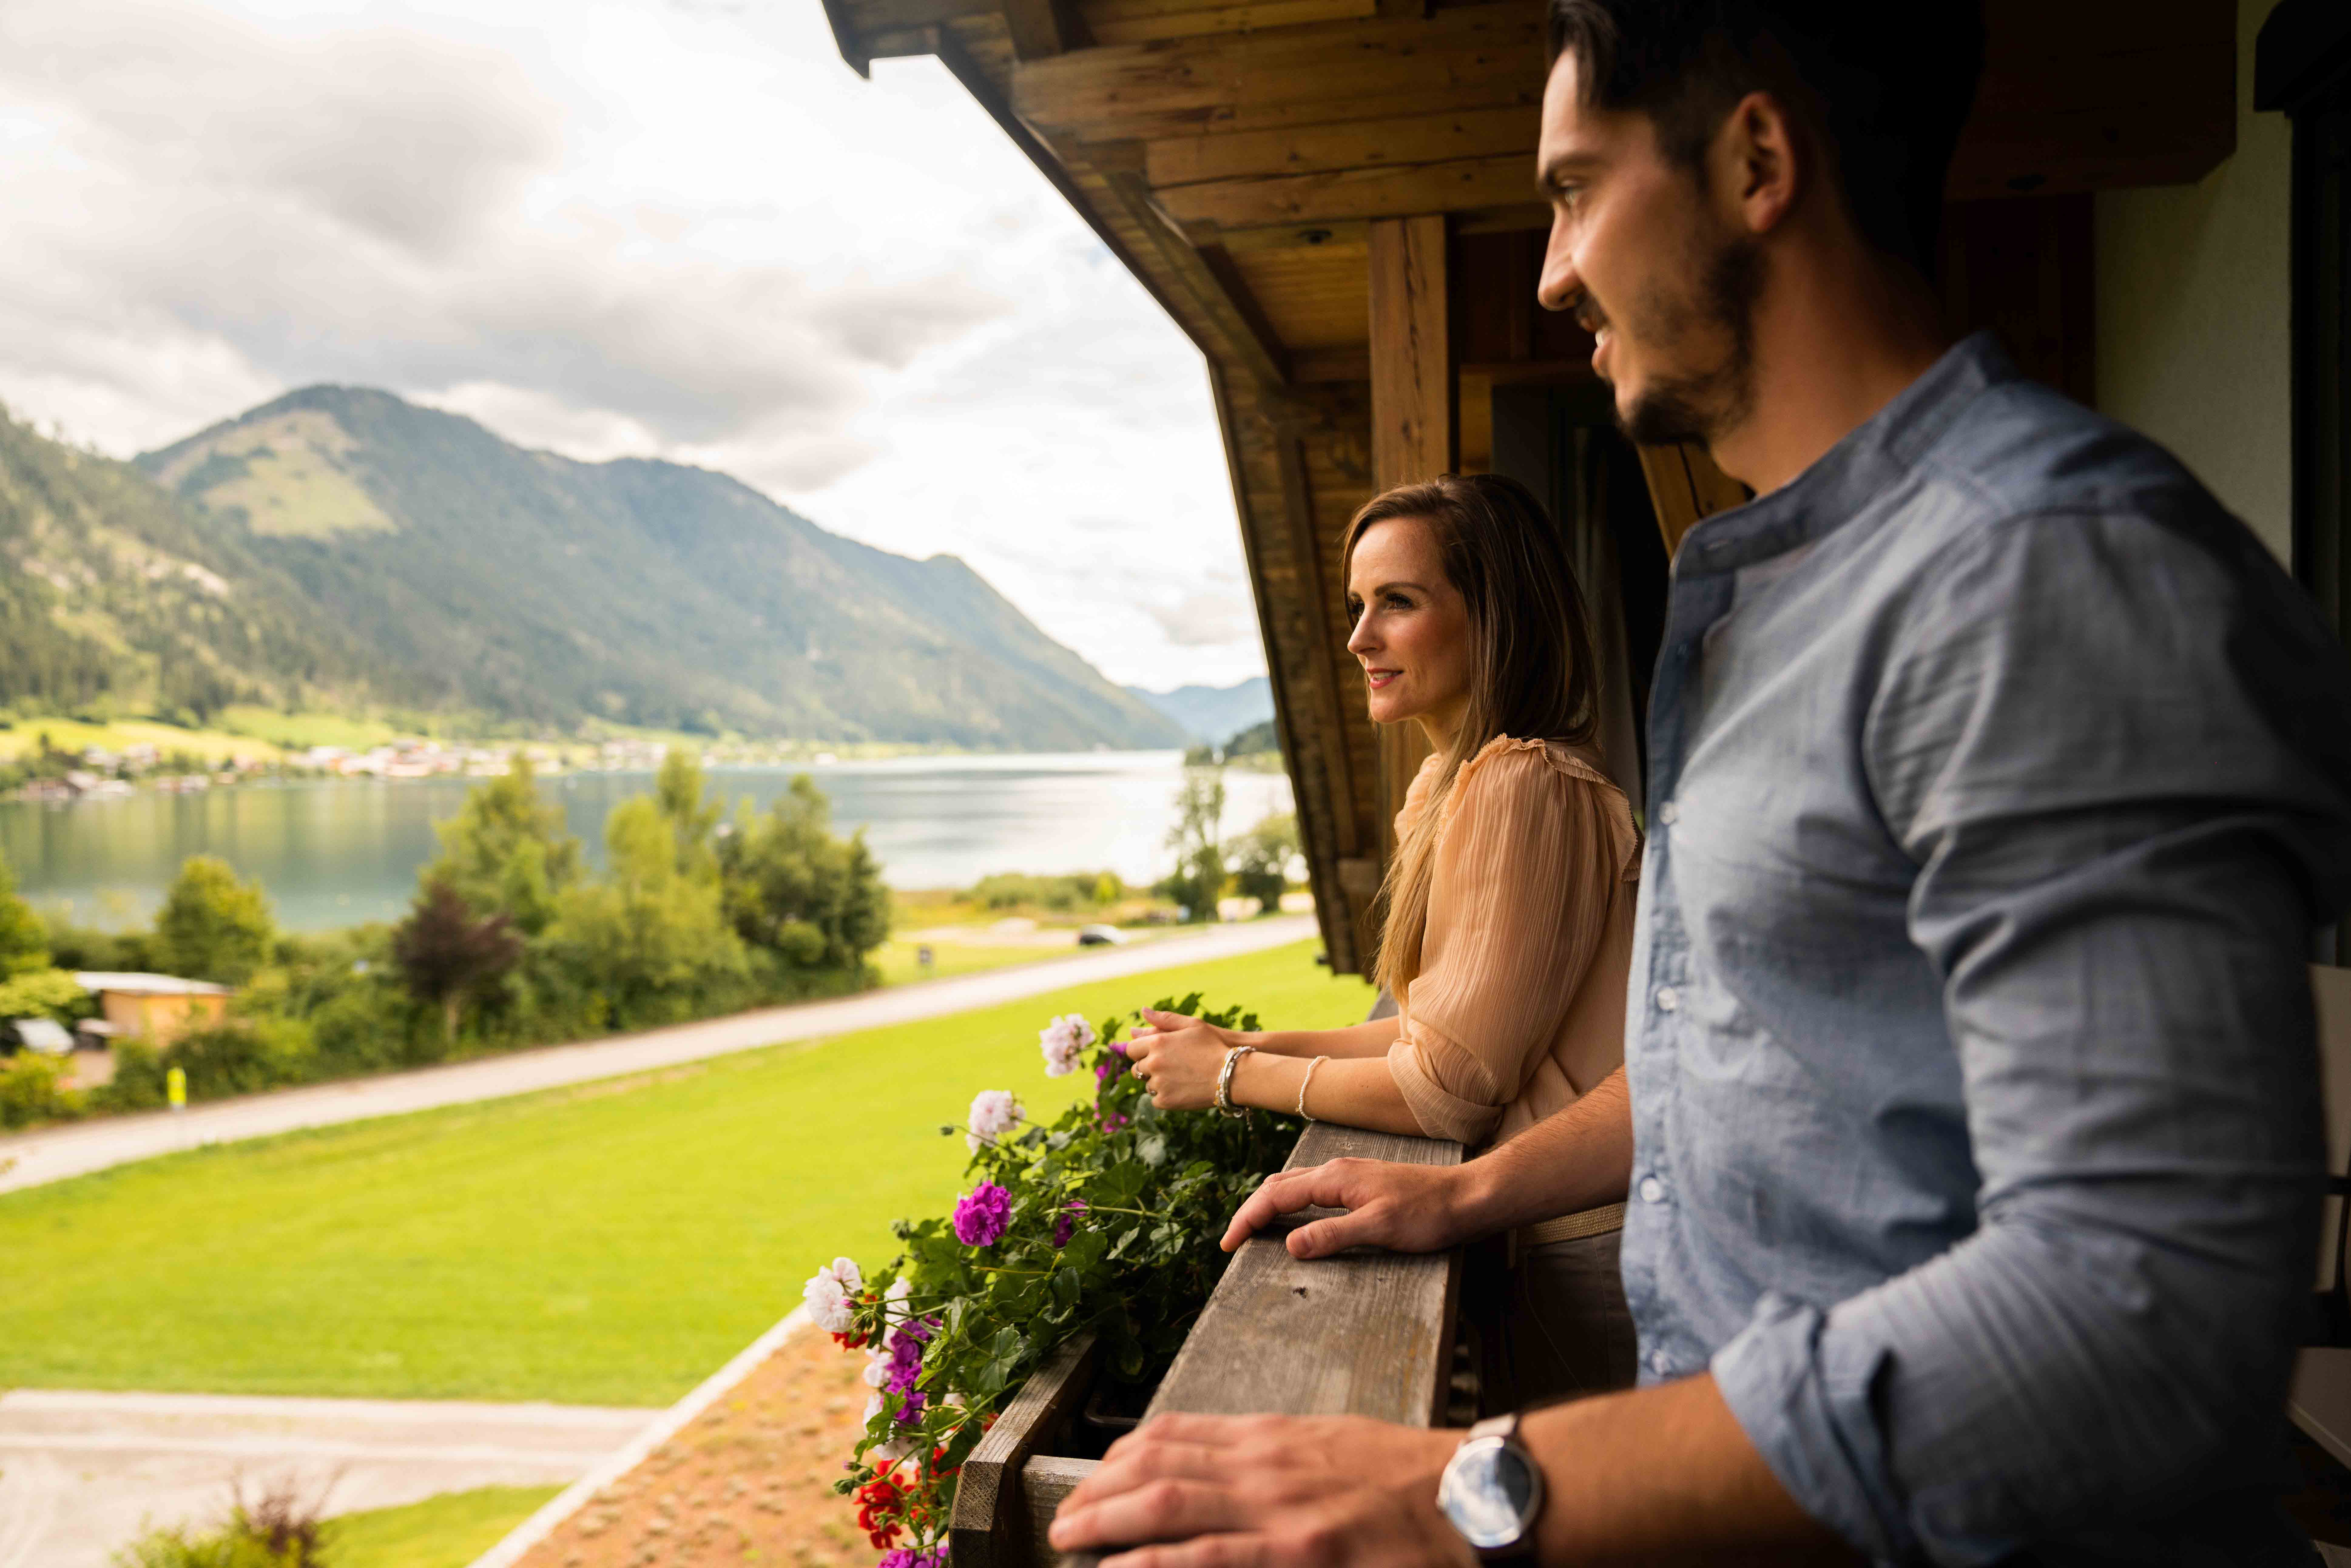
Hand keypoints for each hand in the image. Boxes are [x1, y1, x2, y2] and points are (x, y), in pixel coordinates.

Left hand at [1049, 1411, 1470, 1567]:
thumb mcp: (1331, 1446)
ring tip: (1071, 1535)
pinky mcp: (1297, 1551)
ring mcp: (1278, 1508)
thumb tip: (1226, 1467)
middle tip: (1065, 1513)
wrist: (1470, 1494)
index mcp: (1273, 1437)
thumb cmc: (1407, 1476)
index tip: (1098, 1474)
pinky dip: (1154, 1562)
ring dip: (1108, 1519)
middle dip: (1100, 1490)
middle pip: (1157, 1464)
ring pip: (1167, 1502)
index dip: (1124, 1454)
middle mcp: (1264, 1464)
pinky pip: (1207, 1556)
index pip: (1177, 1433)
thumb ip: (1277, 1456)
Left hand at [1124, 1009, 1238, 1111]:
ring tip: (1179, 1077)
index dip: (1142, 1051)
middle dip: (1149, 1067)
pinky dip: (1165, 1096)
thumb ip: (1164, 1019)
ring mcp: (1159, 1083)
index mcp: (1157, 1042)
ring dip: (1157, 1082)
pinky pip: (1155, 1099)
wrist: (1232, 1075)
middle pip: (1137, 1068)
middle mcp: (1154, 1063)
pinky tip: (1181, 1089)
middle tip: (1170, 1067)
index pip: (1132, 1049)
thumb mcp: (1193, 1025)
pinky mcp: (1165, 1101)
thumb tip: (1143, 1011)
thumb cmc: (1214, 1046)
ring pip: (1147, 1084)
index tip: (1155, 1053)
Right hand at [1221, 1157, 1485, 1257]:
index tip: (1228, 1243)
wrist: (1466, 1198)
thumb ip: (1333, 1236)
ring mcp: (1349, 1175)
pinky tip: (1296, 1218)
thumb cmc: (1428, 1214)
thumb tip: (1290, 1246)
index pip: (1276, 1196)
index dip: (1248, 1219)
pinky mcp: (1361, 1185)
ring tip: (1254, 1229)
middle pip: (1278, 1186)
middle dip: (1251, 1210)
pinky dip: (1291, 1203)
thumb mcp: (1379, 1229)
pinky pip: (1312, 1190)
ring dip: (1269, 1205)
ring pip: (1294, 1184)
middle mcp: (1337, 1171)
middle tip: (1233, 1239)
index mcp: (1334, 1178)